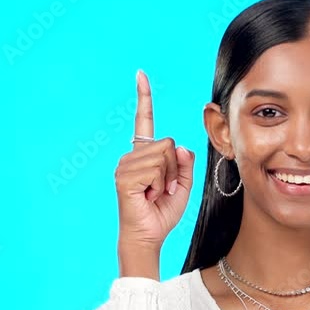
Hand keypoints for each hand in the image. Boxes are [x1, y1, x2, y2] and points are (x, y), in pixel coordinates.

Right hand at [113, 70, 194, 249]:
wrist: (148, 235)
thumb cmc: (162, 212)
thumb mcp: (183, 184)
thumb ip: (185, 163)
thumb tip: (179, 146)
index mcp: (144, 155)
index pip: (143, 120)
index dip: (144, 97)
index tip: (141, 74)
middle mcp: (132, 156)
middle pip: (168, 143)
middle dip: (175, 168)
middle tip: (163, 189)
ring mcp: (126, 165)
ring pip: (164, 155)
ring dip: (168, 178)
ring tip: (155, 194)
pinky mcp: (124, 176)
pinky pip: (156, 169)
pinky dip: (160, 184)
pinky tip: (148, 196)